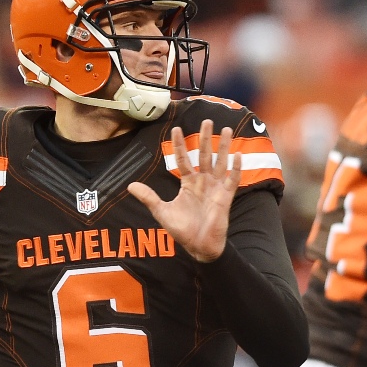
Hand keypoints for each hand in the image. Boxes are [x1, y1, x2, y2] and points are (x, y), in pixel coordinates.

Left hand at [128, 119, 240, 261]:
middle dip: (205, 138)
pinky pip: (232, 180)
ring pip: (219, 163)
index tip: (176, 128)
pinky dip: (235, 168)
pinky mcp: (225, 197)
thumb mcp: (161, 212)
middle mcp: (202, 182)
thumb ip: (148, 197)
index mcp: (188, 183)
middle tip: (207, 120)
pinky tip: (237, 155)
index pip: (182, 159)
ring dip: (222, 147)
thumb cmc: (182, 230)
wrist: (198, 246)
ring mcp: (215, 188)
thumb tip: (129, 185)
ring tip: (226, 130)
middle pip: (203, 155)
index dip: (179, 144)